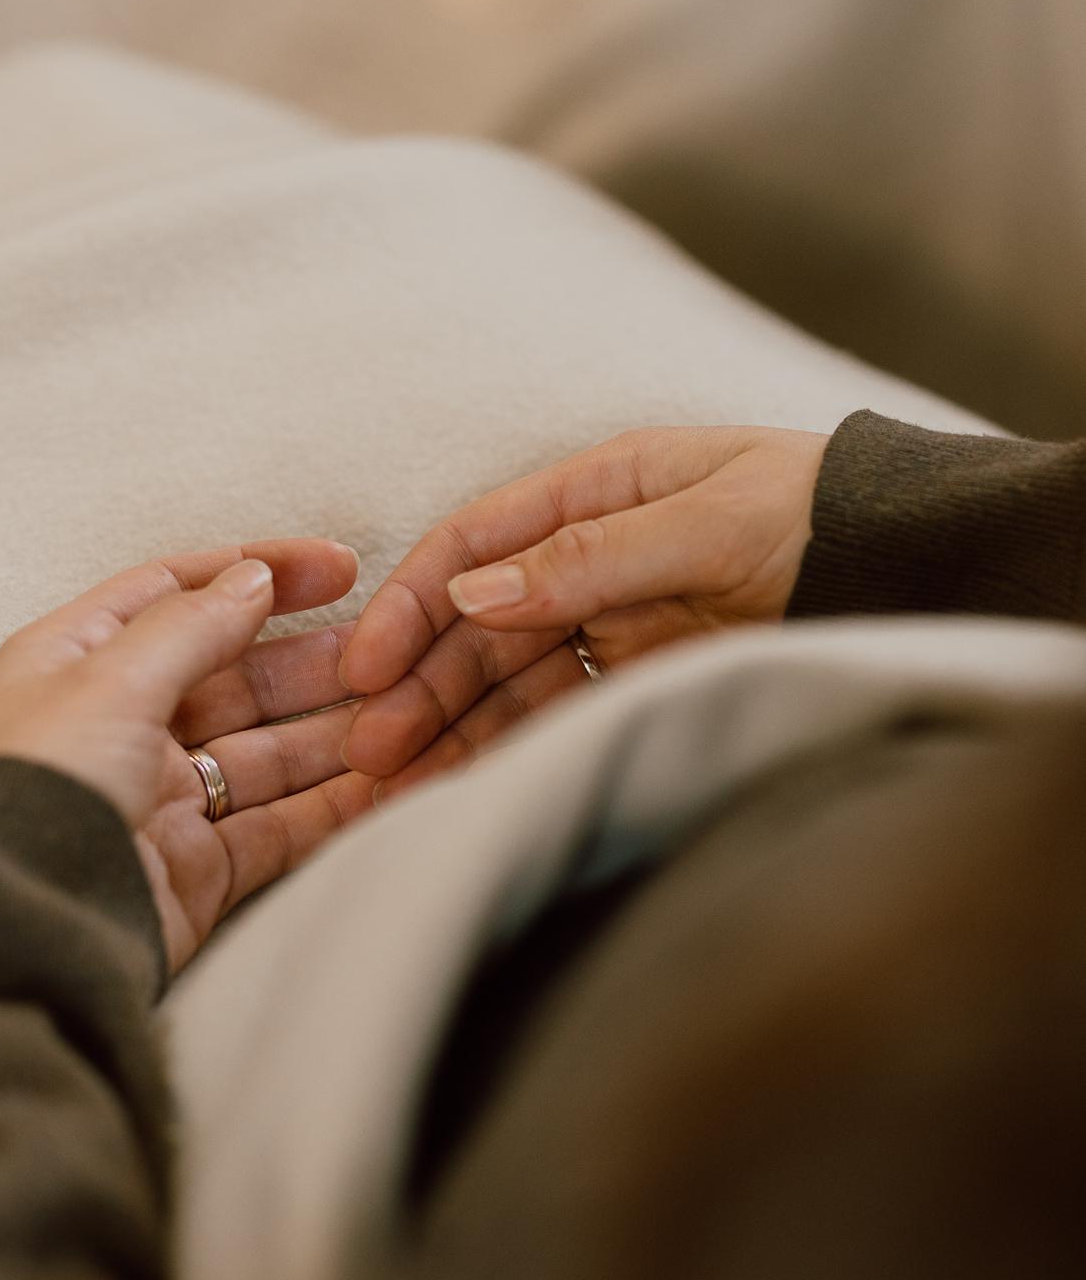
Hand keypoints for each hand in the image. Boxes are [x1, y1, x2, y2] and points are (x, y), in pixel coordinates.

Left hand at [0, 540, 373, 971]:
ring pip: (265, 754)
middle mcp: (117, 726)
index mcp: (76, 662)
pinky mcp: (191, 871)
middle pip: (233, 677)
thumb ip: (189, 627)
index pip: (177, 594)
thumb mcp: (108, 682)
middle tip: (392, 650)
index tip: (340, 567)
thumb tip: (251, 578)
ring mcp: (157, 800)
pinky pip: (275, 827)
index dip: (258, 572)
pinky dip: (330, 807)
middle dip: (312, 662)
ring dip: (334, 734)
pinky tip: (387, 783)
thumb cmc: (32, 790)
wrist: (5, 931)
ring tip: (407, 714)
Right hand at [339, 425, 827, 795]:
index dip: (412, 604)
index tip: (365, 666)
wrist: (914, 569)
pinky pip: (555, 717)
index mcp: (594, 489)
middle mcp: (586, 556)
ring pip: (505, 680)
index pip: (474, 543)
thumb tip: (474, 595)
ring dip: (449, 730)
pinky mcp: (638, 678)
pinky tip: (460, 788)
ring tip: (395, 790)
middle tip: (371, 751)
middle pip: (477, 625)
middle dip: (419, 686)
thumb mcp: (710, 520)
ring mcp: (610, 620)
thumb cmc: (819, 517)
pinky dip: (506, 751)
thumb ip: (592, 557)